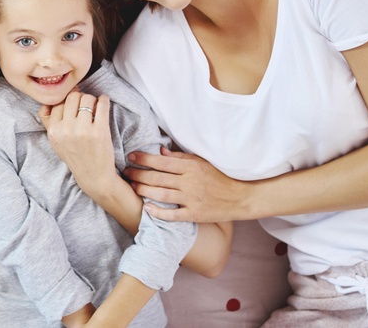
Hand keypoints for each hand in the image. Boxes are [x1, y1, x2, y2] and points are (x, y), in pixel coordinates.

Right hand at [38, 91, 116, 194]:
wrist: (93, 176)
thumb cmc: (74, 156)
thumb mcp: (55, 141)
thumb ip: (48, 120)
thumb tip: (52, 98)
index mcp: (53, 131)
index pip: (58, 102)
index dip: (67, 101)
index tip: (74, 104)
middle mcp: (66, 130)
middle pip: (72, 97)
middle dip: (80, 97)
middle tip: (85, 105)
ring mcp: (83, 130)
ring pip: (87, 98)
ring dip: (92, 99)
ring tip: (94, 107)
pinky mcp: (100, 131)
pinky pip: (102, 104)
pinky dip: (104, 99)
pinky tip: (103, 101)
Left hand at [123, 147, 252, 222]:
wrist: (242, 197)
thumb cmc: (221, 177)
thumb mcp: (203, 162)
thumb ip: (181, 158)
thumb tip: (161, 152)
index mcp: (191, 167)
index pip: (162, 162)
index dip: (144, 158)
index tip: (131, 156)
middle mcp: (190, 182)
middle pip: (158, 177)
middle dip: (139, 174)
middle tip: (126, 172)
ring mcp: (192, 199)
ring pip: (162, 194)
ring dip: (144, 190)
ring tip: (132, 187)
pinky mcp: (195, 214)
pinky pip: (173, 215)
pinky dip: (159, 212)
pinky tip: (147, 208)